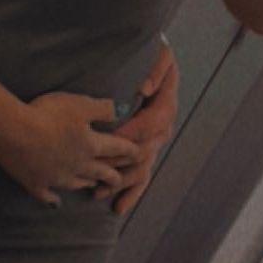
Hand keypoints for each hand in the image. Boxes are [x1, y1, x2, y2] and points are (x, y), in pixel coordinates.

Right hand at [0, 92, 141, 207]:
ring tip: (94, 186)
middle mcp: (78, 166)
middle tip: (120, 178)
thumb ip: (103, 108)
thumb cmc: (48, 115)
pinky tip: (56, 203)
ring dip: (89, 185)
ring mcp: (57, 178)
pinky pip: (48, 196)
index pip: (117, 149)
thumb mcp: (80, 104)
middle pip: (101, 173)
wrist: (12, 133)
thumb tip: (123, 110)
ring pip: (79, 185)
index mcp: (91, 146)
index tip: (140, 154)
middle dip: (114, 175)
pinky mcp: (36, 184)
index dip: (130, 150)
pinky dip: (54, 200)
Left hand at [107, 40, 180, 216]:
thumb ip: (157, 68)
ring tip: (99, 193)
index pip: (151, 123)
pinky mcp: (146, 151)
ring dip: (121, 183)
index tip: (112, 138)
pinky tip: (118, 207)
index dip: (133, 132)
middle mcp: (163, 128)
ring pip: (141, 168)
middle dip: (120, 163)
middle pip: (144, 151)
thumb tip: (145, 88)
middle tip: (97, 170)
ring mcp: (155, 142)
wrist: (153, 62)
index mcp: (165, 106)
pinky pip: (142, 176)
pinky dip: (131, 193)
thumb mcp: (160, 55)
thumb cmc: (153, 57)